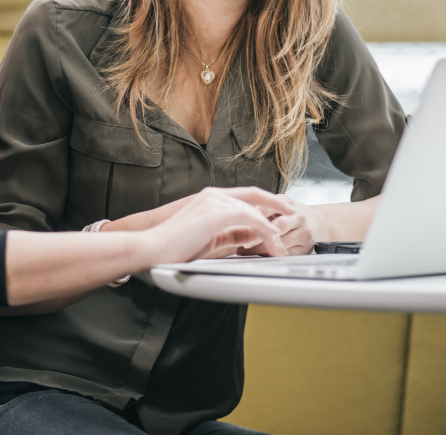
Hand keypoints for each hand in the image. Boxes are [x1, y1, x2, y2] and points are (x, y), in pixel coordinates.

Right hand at [146, 186, 291, 261]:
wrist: (151, 248)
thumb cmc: (174, 248)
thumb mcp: (209, 240)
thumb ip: (230, 235)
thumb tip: (251, 239)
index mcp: (211, 199)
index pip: (247, 197)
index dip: (267, 203)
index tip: (282, 212)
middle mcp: (215, 196)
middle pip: (255, 196)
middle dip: (277, 206)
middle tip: (294, 216)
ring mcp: (215, 202)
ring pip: (255, 211)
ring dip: (272, 230)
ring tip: (281, 248)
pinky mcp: (215, 214)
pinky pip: (249, 218)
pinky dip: (264, 229)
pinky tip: (272, 240)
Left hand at [236, 195, 322, 256]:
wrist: (317, 223)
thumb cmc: (286, 214)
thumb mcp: (275, 206)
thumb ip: (257, 209)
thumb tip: (232, 217)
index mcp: (286, 201)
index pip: (270, 207)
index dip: (254, 216)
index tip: (239, 223)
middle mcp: (298, 215)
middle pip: (280, 225)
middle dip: (259, 235)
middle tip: (242, 244)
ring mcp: (304, 232)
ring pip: (282, 242)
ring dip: (262, 248)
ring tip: (244, 252)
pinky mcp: (306, 248)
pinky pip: (287, 254)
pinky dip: (271, 256)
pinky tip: (257, 256)